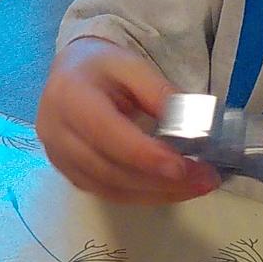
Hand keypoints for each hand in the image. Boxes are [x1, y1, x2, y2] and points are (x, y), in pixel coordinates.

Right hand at [36, 37, 219, 204]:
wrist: (71, 75)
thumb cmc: (103, 68)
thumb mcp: (133, 66)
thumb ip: (160, 93)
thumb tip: (193, 126)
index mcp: (70, 97)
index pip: (108, 134)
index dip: (145, 155)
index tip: (183, 166)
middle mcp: (56, 133)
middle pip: (111, 169)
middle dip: (162, 180)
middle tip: (206, 178)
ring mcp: (60, 159)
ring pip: (111, 189)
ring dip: (158, 193)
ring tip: (197, 185)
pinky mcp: (70, 175)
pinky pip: (108, 194)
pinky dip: (144, 195)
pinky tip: (173, 188)